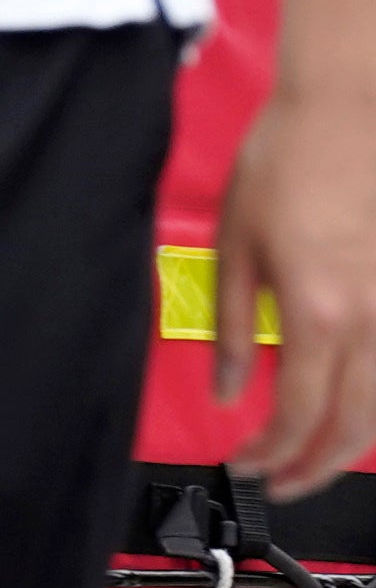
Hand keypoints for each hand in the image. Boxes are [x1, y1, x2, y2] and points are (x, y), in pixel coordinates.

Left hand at [218, 79, 375, 491]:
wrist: (347, 105)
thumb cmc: (285, 163)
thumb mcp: (234, 248)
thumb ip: (230, 329)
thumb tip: (226, 391)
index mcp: (319, 311)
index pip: (298, 413)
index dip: (269, 453)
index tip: (244, 464)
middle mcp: (373, 316)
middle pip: (356, 423)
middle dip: (317, 466)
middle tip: (281, 482)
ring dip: (356, 440)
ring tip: (318, 457)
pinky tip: (358, 405)